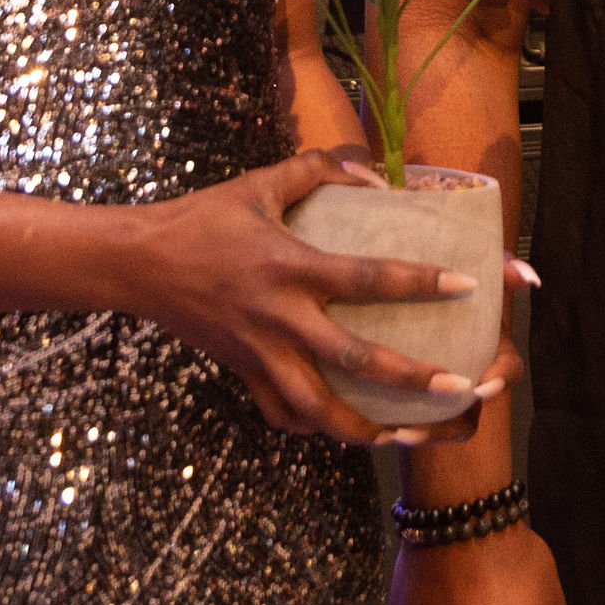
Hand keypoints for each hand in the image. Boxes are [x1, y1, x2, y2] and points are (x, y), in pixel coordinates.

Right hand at [114, 149, 488, 442]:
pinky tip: (343, 429)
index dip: (419, 281)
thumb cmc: (203, 219)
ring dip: (365, 426)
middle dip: (410, 377)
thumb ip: (318, 170)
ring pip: (318, 407)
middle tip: (458, 387)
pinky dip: (314, 427)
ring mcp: (260, 353)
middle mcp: (280, 317)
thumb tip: (372, 177)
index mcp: (290, 267)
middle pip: (354, 358)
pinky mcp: (242, 373)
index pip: (367, 277)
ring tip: (407, 435)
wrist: (138, 264)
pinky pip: (282, 413)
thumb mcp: (260, 182)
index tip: (466, 285)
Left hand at [371, 255, 543, 448]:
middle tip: (424, 426)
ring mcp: (449, 396)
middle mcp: (473, 376)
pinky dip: (408, 433)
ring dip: (429, 433)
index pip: (509, 369)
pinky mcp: (423, 405)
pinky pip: (422, 429)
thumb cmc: (447, 291)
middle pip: (475, 410)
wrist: (400, 307)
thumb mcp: (473, 278)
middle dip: (456, 422)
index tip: (482, 387)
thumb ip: (502, 271)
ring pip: (450, 426)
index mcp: (491, 350)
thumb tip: (531, 277)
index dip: (501, 380)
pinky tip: (387, 432)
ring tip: (401, 433)